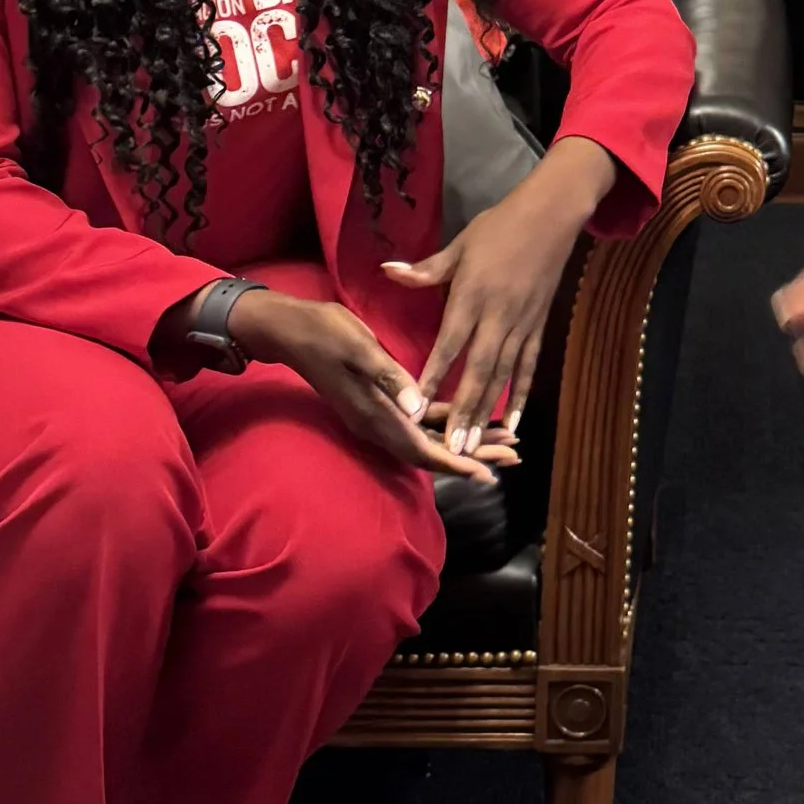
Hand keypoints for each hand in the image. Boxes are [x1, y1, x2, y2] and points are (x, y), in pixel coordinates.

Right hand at [223, 288, 481, 481]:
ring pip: (428, 438)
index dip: (456, 463)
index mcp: (375, 415)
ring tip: (503, 440)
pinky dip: (445, 422)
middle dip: (473, 455)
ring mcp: (378, 416)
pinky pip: (418, 422)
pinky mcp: (379, 404)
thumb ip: (389, 378)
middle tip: (513, 456)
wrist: (290, 330)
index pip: (422, 450)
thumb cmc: (325, 333)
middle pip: (431, 451)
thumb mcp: (359, 349)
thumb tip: (418, 410)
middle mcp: (378, 424)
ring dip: (464, 440)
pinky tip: (468, 416)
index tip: (488, 472)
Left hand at [381, 139, 614, 458]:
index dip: (434, 375)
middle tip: (453, 445)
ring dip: (489, 410)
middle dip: (465, 409)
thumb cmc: (498, 227)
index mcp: (472, 295)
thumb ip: (425, 269)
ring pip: (504, 375)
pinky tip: (514, 423)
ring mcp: (521, 324)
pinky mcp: (538, 327)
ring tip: (475, 442)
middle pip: (479, 370)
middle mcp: (498, 316)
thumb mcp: (459, 245)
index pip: (449, 343)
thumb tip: (386, 270)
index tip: (418, 405)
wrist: (551, 216)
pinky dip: (522, 395)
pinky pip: (529, 367)